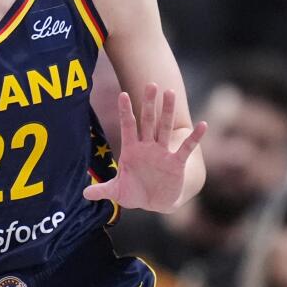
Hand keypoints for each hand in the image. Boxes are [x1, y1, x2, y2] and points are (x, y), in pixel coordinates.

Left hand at [83, 84, 207, 212]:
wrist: (154, 203)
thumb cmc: (135, 192)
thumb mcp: (117, 192)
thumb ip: (102, 189)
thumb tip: (84, 193)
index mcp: (131, 149)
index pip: (128, 126)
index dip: (125, 111)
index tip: (123, 94)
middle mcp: (147, 147)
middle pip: (148, 121)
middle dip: (149, 104)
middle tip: (151, 84)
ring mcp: (162, 153)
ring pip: (165, 128)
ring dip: (168, 112)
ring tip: (170, 93)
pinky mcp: (176, 163)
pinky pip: (186, 148)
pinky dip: (195, 138)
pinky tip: (203, 125)